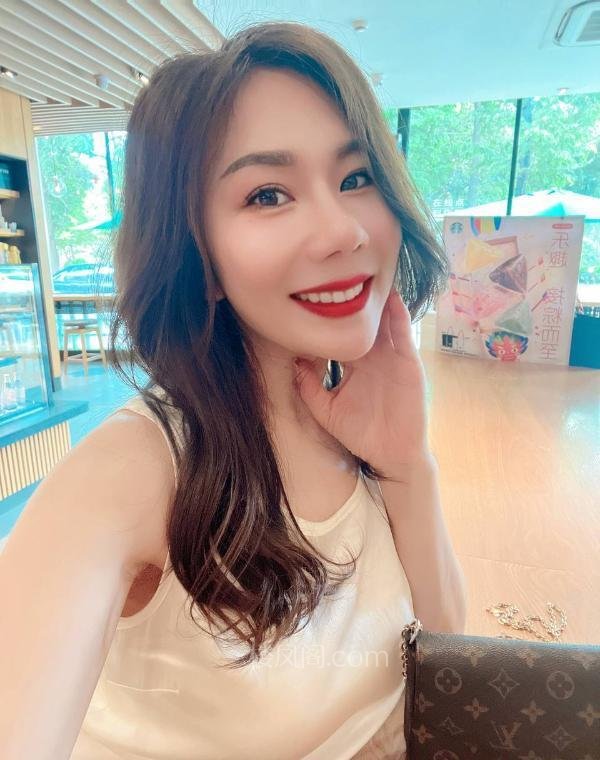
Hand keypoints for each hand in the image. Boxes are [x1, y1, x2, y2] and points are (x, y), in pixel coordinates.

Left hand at [293, 288, 430, 478]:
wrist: (391, 454)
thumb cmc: (360, 433)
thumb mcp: (327, 410)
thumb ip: (308, 388)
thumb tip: (292, 361)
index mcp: (352, 364)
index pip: (337, 334)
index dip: (325, 319)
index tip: (307, 298)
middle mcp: (371, 356)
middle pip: (360, 321)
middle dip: (351, 299)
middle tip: (336, 272)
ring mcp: (391, 356)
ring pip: (382, 321)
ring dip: (376, 300)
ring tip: (365, 272)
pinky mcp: (407, 362)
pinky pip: (403, 333)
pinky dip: (399, 315)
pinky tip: (391, 297)